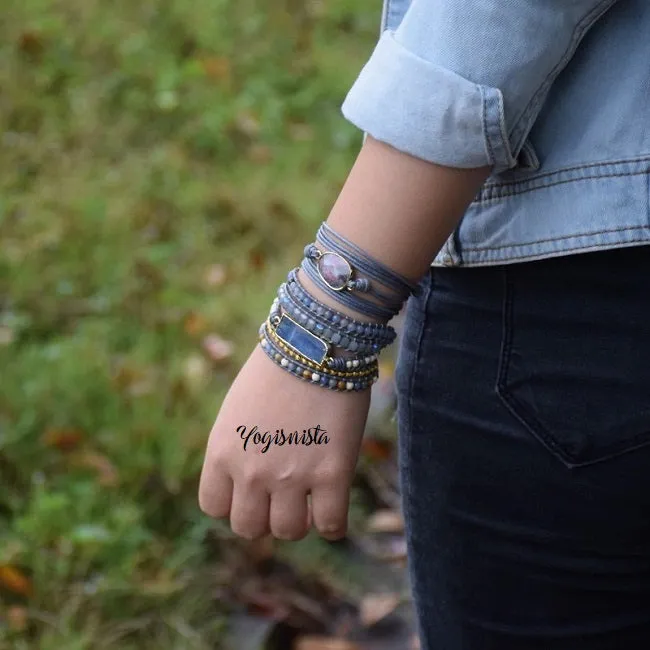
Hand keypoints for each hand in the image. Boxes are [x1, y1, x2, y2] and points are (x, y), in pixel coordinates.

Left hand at [198, 342, 370, 540]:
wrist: (316, 340)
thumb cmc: (278, 367)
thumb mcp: (238, 408)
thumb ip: (237, 446)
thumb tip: (248, 477)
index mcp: (222, 450)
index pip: (214, 506)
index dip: (235, 502)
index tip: (253, 489)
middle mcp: (250, 470)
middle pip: (248, 527)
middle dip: (265, 515)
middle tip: (283, 496)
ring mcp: (291, 476)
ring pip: (289, 531)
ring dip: (299, 520)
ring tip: (310, 499)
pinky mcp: (331, 474)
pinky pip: (331, 525)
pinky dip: (333, 522)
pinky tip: (333, 504)